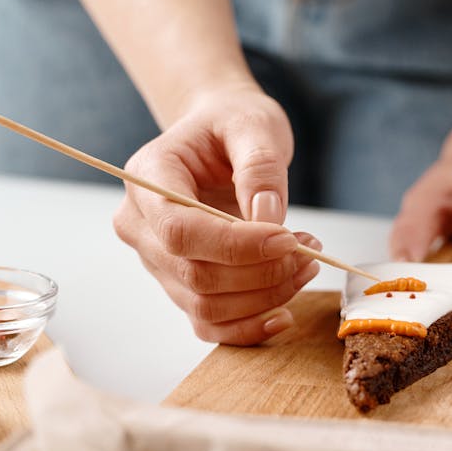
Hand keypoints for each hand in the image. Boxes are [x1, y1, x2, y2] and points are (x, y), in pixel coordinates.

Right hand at [113, 85, 319, 343]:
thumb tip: (268, 221)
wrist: (221, 135)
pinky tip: (284, 313)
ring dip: (264, 297)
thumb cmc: (232, 123)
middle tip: (310, 251)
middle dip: (261, 273)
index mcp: (148, 177)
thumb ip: (260, 167)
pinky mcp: (180, 283)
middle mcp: (141, 224)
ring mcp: (157, 259)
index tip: (288, 239)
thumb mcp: (253, 124)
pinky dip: (248, 327)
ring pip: (205, 305)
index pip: (180, 231)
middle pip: (195, 274)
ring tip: (306, 263)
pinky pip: (209, 323)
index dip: (236, 246)